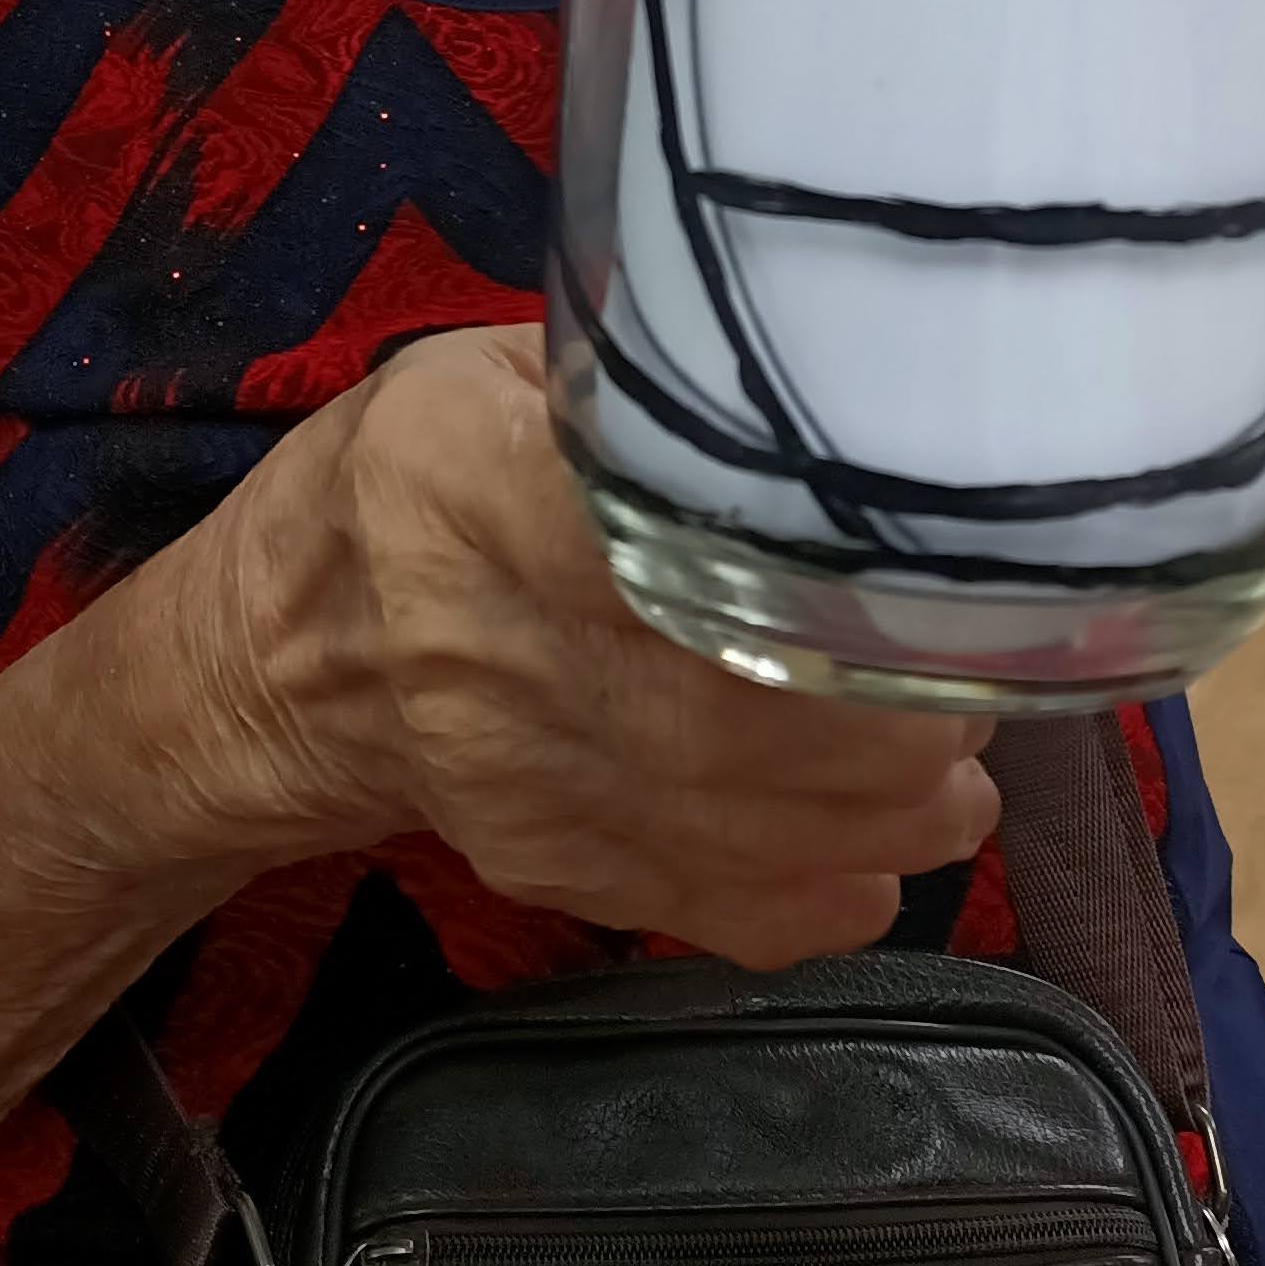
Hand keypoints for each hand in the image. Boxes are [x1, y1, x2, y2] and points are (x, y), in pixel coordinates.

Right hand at [269, 327, 996, 967]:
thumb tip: (813, 350)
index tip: (916, 555)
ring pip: (774, 828)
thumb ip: (632, 375)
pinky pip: (745, 915)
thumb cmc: (408, 481)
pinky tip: (885, 833)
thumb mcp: (483, 371)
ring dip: (909, 799)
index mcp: (475, 485)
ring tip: (957, 743)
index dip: (814, 564)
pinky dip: (847, 886)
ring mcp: (539, 785)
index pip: (665, 535)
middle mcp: (504, 647)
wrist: (289, 660)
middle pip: (748, 706)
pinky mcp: (567, 874)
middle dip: (903, 700)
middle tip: (975, 653)